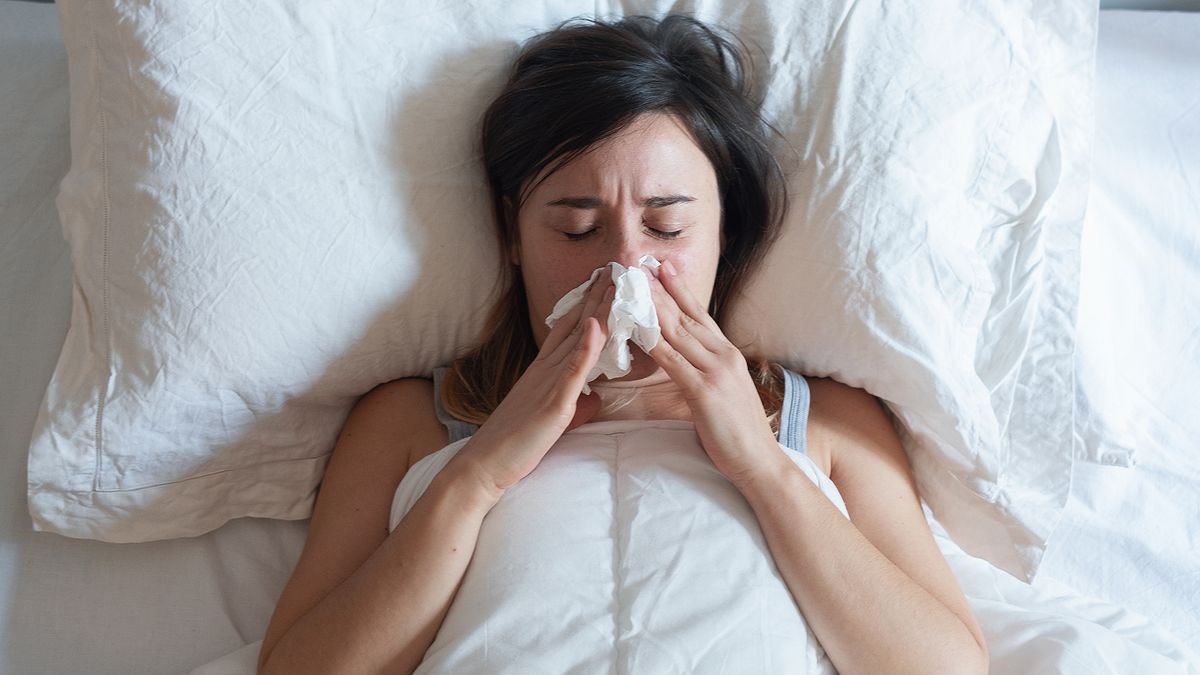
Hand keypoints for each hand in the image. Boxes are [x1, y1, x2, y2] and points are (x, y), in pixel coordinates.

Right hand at [448, 274, 614, 503]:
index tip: (603, 282)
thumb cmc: (515, 445)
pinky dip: (585, 347)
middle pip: (576, 325)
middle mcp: (545, 370)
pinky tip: (597, 326)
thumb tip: (597, 400)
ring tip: (615, 283)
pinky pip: (571, 370)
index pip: (568, 329)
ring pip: (578, 339)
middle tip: (615, 267)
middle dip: (597, 296)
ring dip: (598, 310)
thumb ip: (577, 406)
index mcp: (543, 371)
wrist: (484, 465)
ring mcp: (548, 383)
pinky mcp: (553, 403)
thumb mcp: (553, 419)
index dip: (587, 305)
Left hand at [644, 258, 781, 488]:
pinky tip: (636, 329)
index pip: (700, 314)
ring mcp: (715, 372)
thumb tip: (686, 361)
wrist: (760, 462)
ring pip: (677, 332)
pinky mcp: (704, 392)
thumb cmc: (739, 434)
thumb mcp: (725, 392)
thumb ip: (707, 371)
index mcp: (728, 355)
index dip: (680, 289)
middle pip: (685, 316)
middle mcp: (723, 356)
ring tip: (631, 287)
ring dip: (652, 308)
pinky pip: (672, 362)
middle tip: (637, 266)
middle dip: (659, 289)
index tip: (662, 267)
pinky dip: (652, 343)